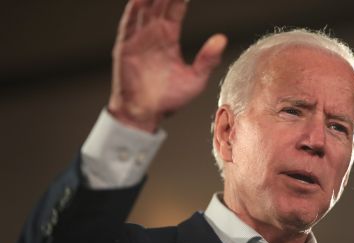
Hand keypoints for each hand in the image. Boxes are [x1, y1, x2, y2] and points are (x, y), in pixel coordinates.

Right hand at [108, 0, 226, 132]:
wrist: (146, 114)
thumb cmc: (170, 99)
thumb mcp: (196, 79)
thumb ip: (208, 59)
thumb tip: (222, 39)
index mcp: (169, 37)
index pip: (175, 8)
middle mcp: (153, 33)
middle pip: (159, 2)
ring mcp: (138, 38)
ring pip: (144, 8)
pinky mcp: (125, 47)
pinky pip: (129, 24)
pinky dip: (134, 9)